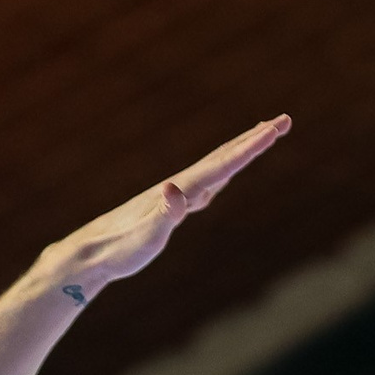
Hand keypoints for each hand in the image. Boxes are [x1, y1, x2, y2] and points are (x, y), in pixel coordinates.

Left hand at [37, 117, 288, 301]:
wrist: (91, 254)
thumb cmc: (119, 250)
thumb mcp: (145, 238)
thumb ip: (163, 215)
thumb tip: (175, 190)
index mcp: (181, 191)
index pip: (224, 164)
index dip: (252, 146)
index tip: (277, 128)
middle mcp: (180, 187)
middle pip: (224, 157)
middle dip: (254, 139)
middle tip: (283, 121)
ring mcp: (175, 196)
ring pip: (216, 167)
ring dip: (240, 151)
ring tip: (261, 136)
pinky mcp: (169, 208)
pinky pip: (205, 185)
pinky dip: (222, 173)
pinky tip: (223, 177)